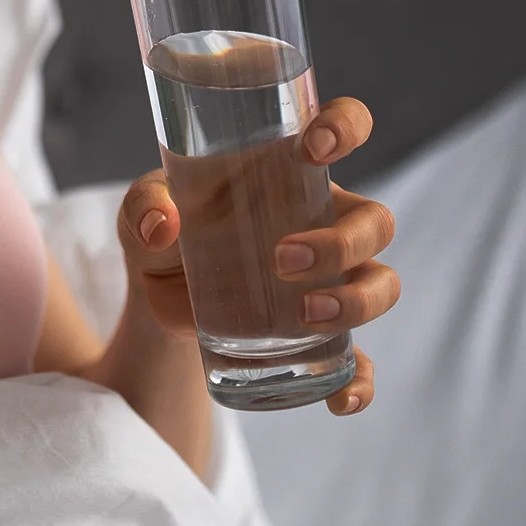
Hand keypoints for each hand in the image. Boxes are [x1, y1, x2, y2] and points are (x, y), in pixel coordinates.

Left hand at [117, 97, 398, 415]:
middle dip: (344, 242)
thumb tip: (162, 226)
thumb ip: (145, 205)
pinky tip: (340, 399)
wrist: (158, 292)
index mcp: (293, 170)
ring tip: (304, 314)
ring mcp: (331, 278)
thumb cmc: (164, 224)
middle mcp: (326, 219)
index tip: (315, 146)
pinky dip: (361, 382)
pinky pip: (361, 359)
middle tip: (282, 259)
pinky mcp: (318, 333)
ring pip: (382, 284)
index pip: (346, 127)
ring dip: (357, 302)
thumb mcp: (143, 207)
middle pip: (375, 222)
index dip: (347, 126)